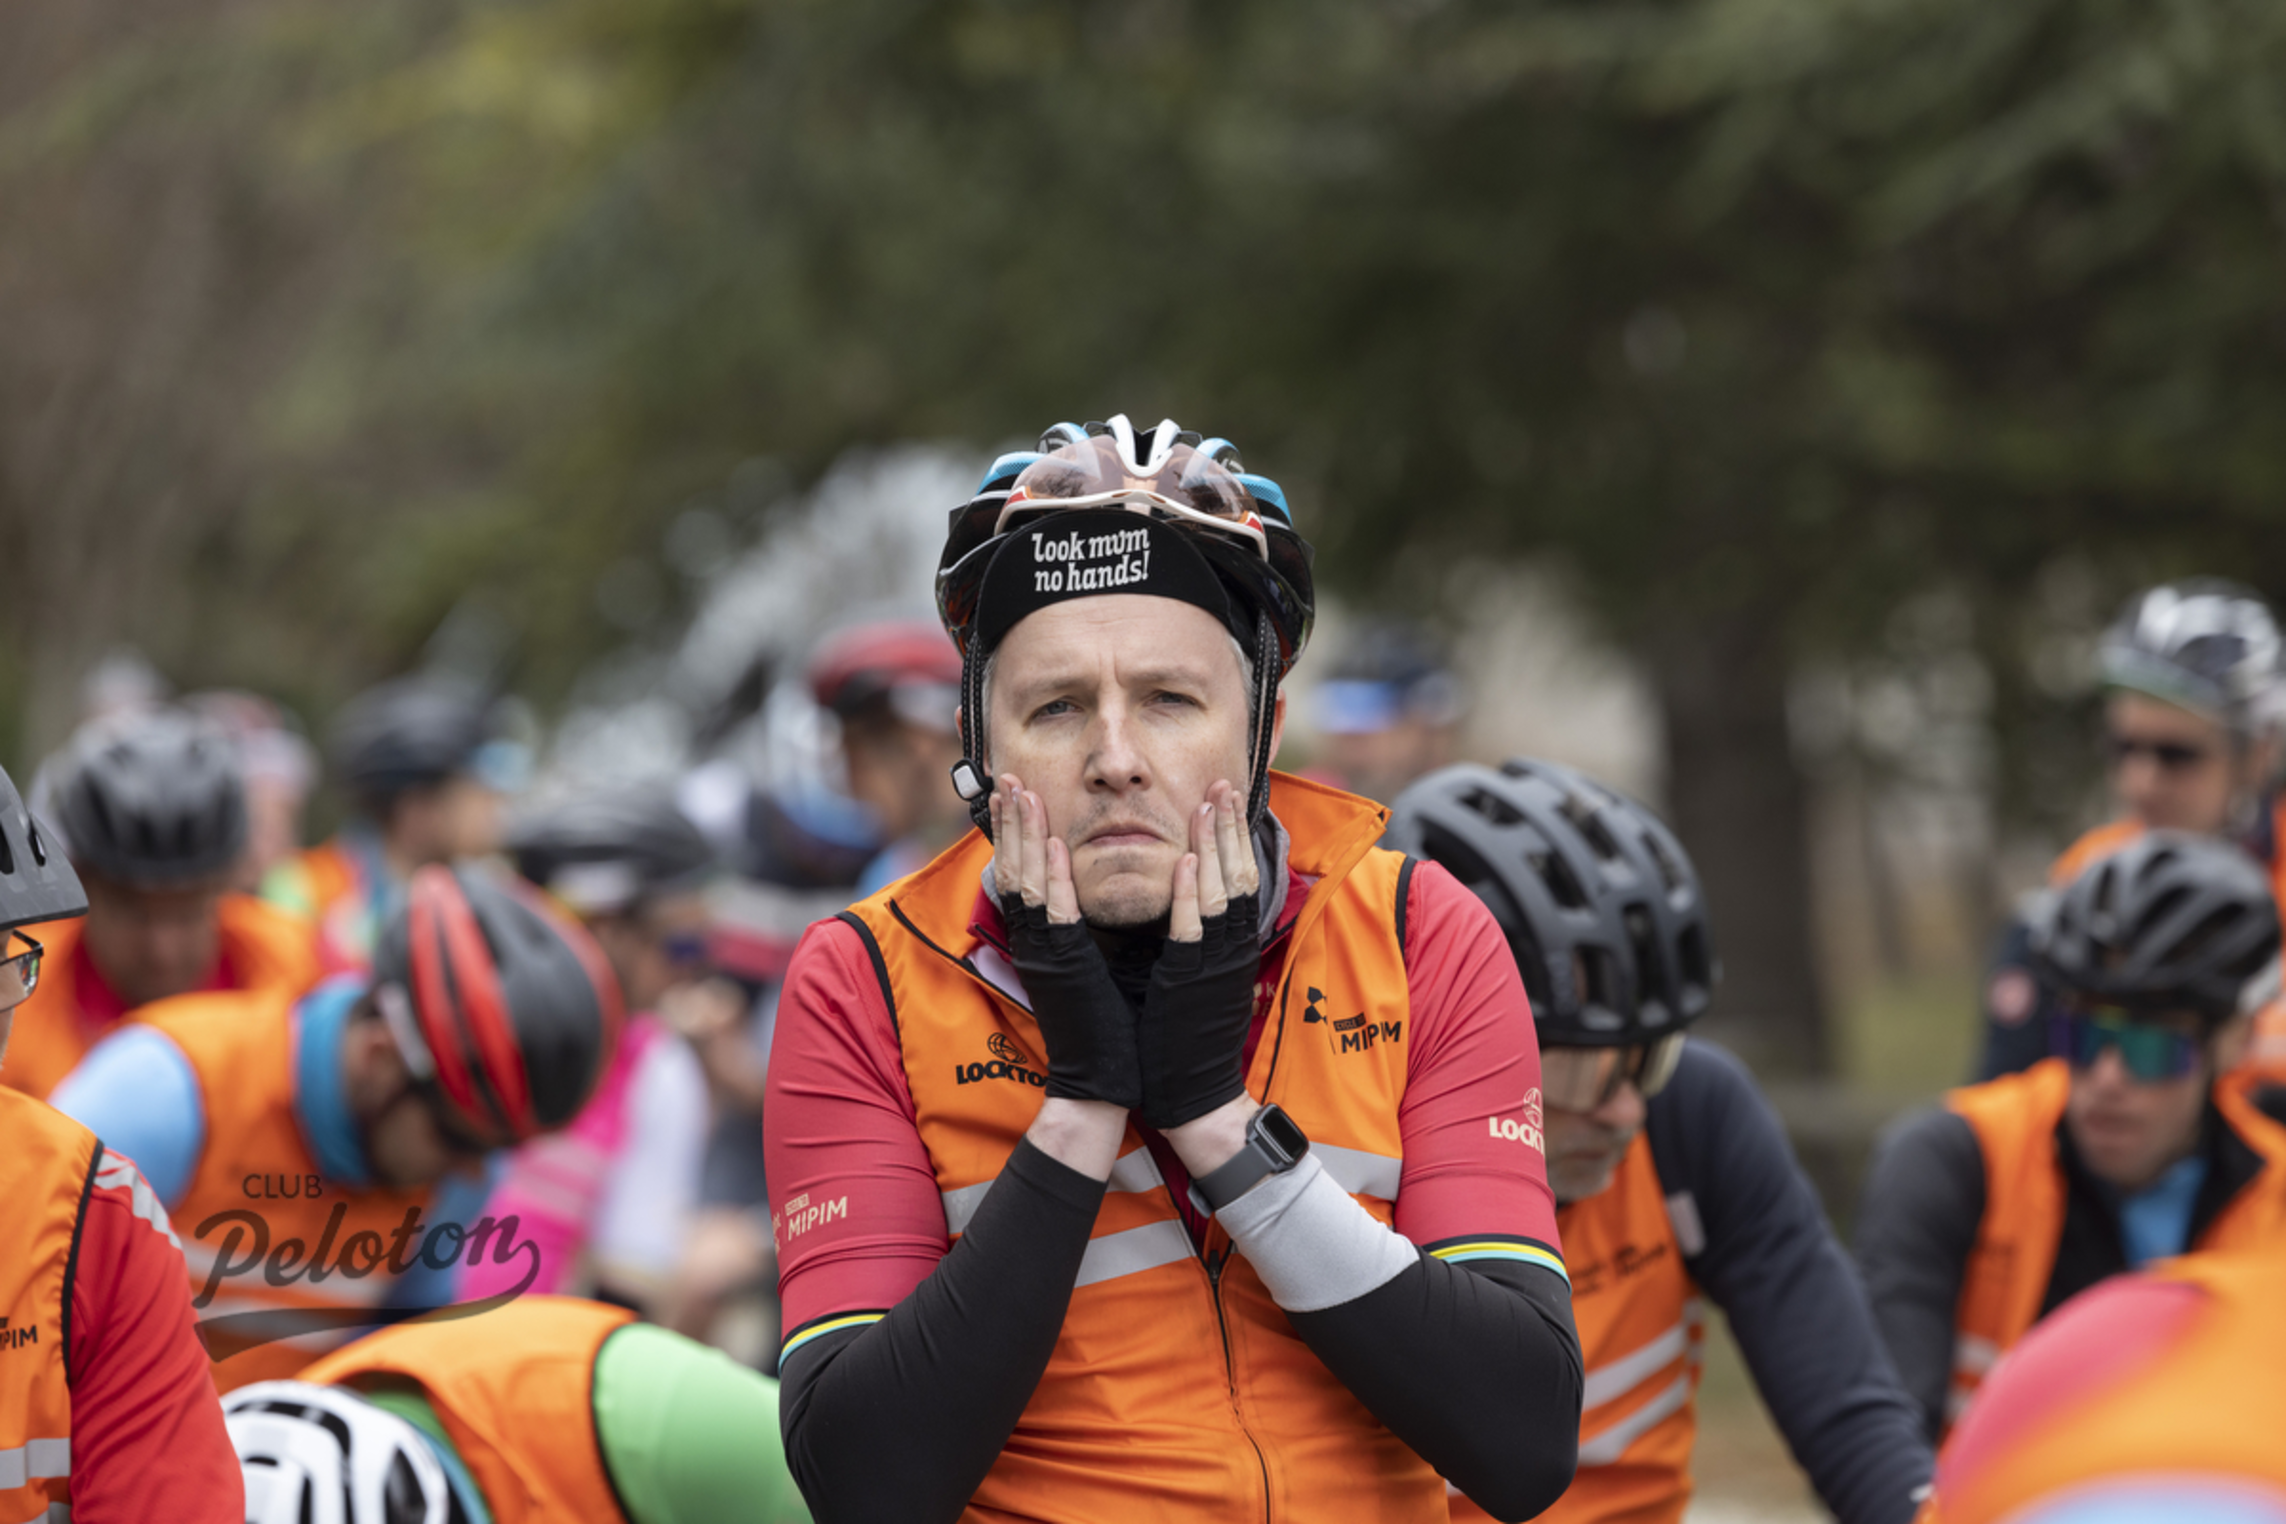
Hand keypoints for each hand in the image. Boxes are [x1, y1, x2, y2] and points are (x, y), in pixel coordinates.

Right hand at [991, 775, 1141, 1109]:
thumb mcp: (1089, 970)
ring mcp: (1047, 954)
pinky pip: (1058, 914)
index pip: (1024, 875)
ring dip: (1023, 835)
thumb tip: (1084, 899)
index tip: (1015, 792)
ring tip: (1019, 792)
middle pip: (1016, 868)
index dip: (1016, 832)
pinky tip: (1054, 843)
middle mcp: (1038, 942)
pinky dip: (1054, 878)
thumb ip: (1082, 933)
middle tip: (1004, 777)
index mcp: (1046, 941)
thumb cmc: (1103, 1029)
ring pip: (1028, 882)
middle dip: (1010, 821)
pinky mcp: (1065, 968)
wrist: (1099, 1084)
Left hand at [1139, 780, 1261, 1129]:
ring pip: (1222, 891)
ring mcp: (1215, 963)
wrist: (1195, 1096)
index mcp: (1229, 946)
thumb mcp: (1199, 978)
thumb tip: (1192, 904)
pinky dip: (1195, 894)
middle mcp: (1229, 948)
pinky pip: (1194, 930)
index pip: (1238, 878)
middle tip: (1225, 781)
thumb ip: (1199, 941)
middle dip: (1231, 825)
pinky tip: (1192, 860)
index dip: (1233, 835)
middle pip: (1238, 872)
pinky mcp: (1193, 981)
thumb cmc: (1188, 1040)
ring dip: (1217, 843)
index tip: (1225, 796)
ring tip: (1212, 801)